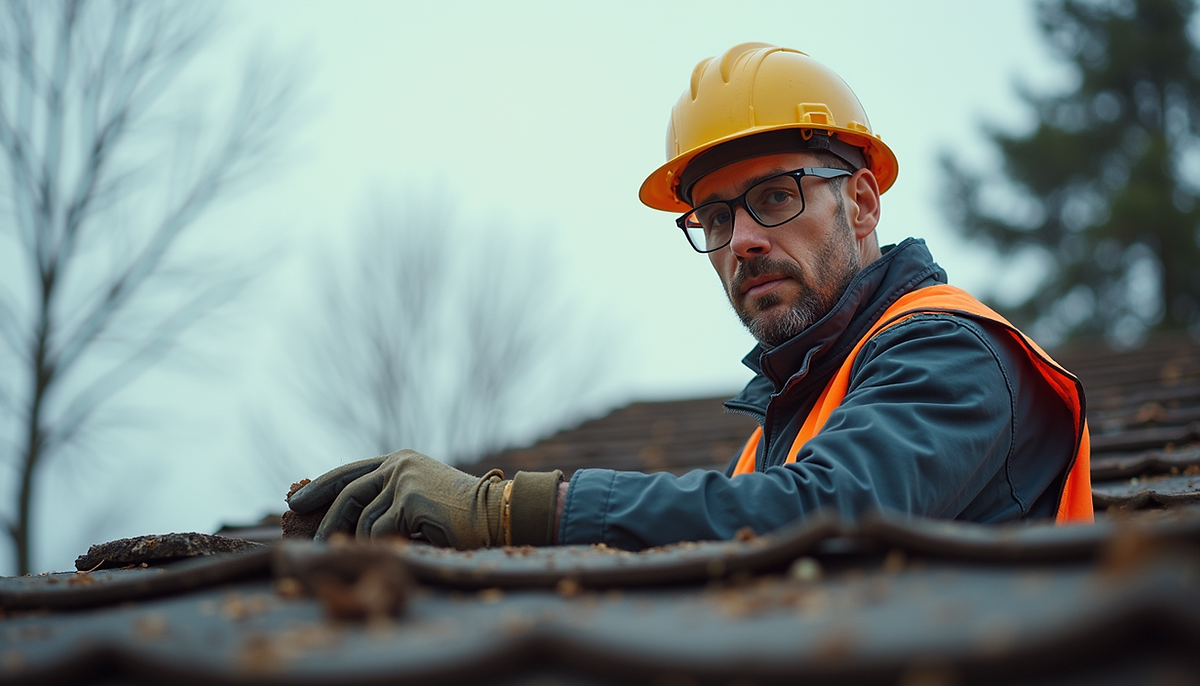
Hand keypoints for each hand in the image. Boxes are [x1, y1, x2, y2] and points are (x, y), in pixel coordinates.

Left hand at [287, 449, 506, 548]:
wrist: (493, 514)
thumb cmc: (457, 515)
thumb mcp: (417, 498)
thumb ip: (387, 498)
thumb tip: (346, 520)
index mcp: (399, 460)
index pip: (350, 471)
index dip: (321, 485)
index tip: (298, 500)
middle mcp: (399, 464)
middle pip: (348, 492)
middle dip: (329, 519)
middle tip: (317, 543)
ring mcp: (404, 479)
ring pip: (364, 518)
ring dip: (367, 540)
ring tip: (377, 552)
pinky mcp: (410, 499)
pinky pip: (379, 530)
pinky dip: (384, 544)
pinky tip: (401, 547)